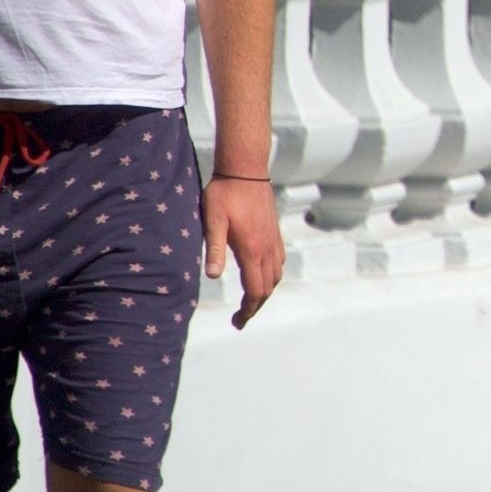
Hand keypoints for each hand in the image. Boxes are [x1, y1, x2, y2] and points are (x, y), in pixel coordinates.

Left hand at [202, 176, 283, 328]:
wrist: (246, 170)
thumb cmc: (224, 194)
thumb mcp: (213, 221)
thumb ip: (215, 249)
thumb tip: (211, 277)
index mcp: (252, 250)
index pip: (254, 290)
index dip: (247, 310)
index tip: (237, 322)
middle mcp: (267, 248)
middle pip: (267, 288)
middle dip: (255, 306)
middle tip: (240, 318)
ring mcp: (274, 240)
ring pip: (276, 276)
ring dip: (264, 292)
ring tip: (250, 301)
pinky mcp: (275, 232)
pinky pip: (279, 262)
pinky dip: (272, 277)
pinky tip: (261, 275)